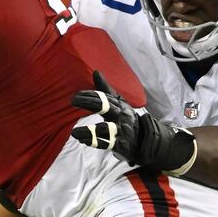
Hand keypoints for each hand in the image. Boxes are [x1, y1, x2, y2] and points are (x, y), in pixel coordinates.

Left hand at [70, 71, 197, 175]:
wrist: (144, 139)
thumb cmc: (126, 118)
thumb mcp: (119, 103)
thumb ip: (106, 89)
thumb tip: (96, 72)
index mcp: (120, 105)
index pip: (104, 97)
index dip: (89, 94)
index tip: (76, 95)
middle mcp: (121, 116)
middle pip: (105, 107)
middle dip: (89, 103)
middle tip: (73, 101)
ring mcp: (120, 131)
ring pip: (104, 129)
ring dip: (88, 131)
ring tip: (74, 132)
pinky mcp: (119, 144)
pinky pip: (105, 144)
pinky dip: (92, 142)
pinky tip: (82, 140)